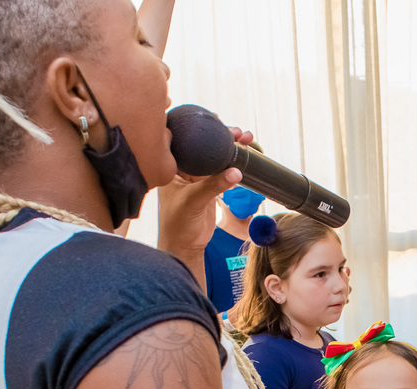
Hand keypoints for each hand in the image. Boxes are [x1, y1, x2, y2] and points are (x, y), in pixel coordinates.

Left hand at [157, 127, 253, 259]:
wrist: (186, 245)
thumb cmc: (178, 225)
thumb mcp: (193, 202)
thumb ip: (213, 186)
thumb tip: (236, 172)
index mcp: (170, 166)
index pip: (180, 136)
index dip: (193, 122)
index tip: (210, 115)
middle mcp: (182, 167)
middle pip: (201, 142)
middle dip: (219, 133)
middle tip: (236, 131)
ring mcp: (196, 176)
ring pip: (214, 154)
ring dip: (230, 145)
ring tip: (245, 138)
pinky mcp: (208, 184)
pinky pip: (222, 168)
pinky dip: (234, 160)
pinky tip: (245, 153)